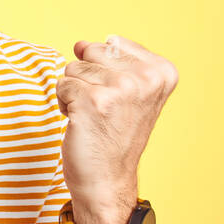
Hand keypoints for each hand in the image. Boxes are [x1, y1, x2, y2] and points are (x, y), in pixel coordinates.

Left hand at [54, 35, 177, 223]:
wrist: (107, 180)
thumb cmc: (115, 136)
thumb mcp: (130, 91)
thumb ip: (111, 60)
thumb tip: (80, 43)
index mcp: (162, 71)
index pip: (112, 43)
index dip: (105, 70)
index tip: (119, 100)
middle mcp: (146, 78)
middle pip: (91, 51)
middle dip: (88, 78)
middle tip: (102, 109)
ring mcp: (121, 88)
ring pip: (74, 68)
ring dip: (75, 92)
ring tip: (93, 117)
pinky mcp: (93, 101)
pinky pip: (62, 85)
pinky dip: (64, 104)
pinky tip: (82, 124)